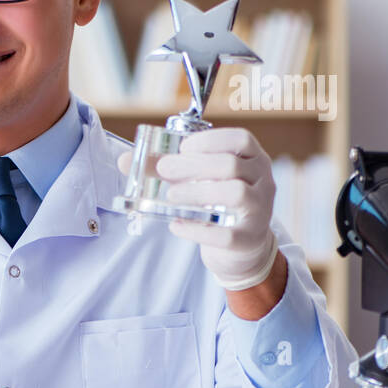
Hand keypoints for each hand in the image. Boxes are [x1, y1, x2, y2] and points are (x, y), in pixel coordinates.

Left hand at [116, 127, 278, 290]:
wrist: (240, 247)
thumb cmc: (217, 204)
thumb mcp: (199, 181)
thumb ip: (165, 169)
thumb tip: (125, 161)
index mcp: (252, 160)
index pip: (241, 139)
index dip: (210, 140)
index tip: (183, 147)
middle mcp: (263, 182)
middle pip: (231, 165)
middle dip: (193, 165)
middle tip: (164, 169)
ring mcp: (259, 211)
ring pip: (235, 193)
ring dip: (197, 192)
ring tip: (172, 196)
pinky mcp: (247, 239)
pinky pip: (225, 234)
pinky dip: (197, 229)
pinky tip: (177, 225)